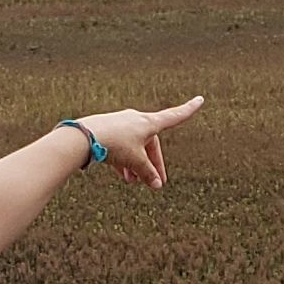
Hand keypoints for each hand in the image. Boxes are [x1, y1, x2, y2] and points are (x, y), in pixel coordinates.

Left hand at [69, 98, 205, 187]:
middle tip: (155, 183)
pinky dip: (125, 159)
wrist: (83, 137)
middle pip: (151, 143)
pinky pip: (122, 146)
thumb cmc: (113, 144)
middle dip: (152, 163)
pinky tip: (121, 175)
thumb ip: (148, 173)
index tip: (200, 99)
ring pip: (135, 146)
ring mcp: (121, 124)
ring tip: (133, 182)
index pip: (174, 116)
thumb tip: (157, 184)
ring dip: (137, 164)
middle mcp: (137, 120)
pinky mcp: (108, 130)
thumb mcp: (135, 161)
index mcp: (149, 122)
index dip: (188, 110)